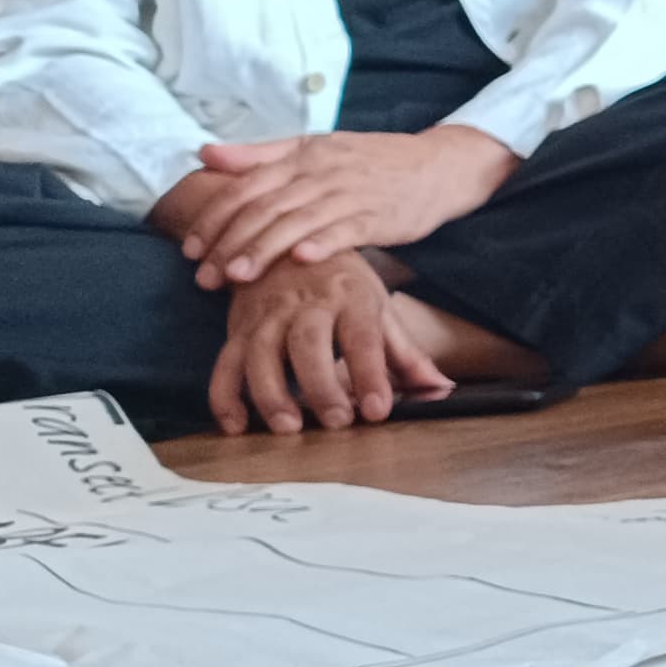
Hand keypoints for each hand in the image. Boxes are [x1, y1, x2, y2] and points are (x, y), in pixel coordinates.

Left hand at [169, 122, 517, 287]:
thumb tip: (205, 153)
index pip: (246, 186)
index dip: (215, 217)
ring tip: (236, 278)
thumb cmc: (371, 161)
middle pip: (265, 208)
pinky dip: (323, 243)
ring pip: (298, 221)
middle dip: (230, 243)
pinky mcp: (380, 215)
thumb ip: (261, 154)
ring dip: (264, 250)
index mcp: (302, 156)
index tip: (190, 248)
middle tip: (203, 277)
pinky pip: (347, 230)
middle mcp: (322, 172)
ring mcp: (352, 193)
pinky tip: (301, 260)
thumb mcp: (316, 147)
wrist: (437, 165)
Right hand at [207, 250, 453, 434]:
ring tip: (288, 426)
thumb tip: (441, 390)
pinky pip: (225, 362)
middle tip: (336, 421)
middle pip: (309, 343)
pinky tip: (236, 424)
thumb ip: (407, 354)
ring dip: (270, 392)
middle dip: (321, 384)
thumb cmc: (343, 285)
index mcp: (352, 296)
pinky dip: (224, 395)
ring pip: (261, 352)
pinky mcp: (238, 327)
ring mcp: (267, 314)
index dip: (370, 373)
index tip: (377, 410)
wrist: (289, 239)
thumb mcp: (379, 309)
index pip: (363, 337)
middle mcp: (307, 302)